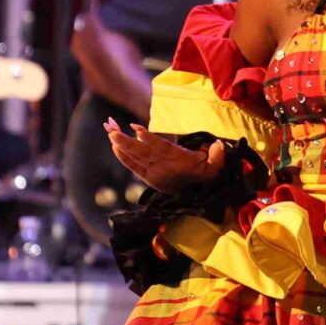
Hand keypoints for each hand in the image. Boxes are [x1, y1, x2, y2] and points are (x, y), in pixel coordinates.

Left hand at [104, 122, 226, 194]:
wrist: (199, 196)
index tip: (134, 127)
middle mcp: (164, 168)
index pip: (160, 148)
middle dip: (124, 139)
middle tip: (110, 127)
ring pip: (134, 156)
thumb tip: (217, 145)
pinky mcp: (149, 178)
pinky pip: (133, 166)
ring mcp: (154, 173)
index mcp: (179, 161)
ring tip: (108, 128)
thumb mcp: (216, 167)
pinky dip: (123, 156)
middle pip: (141, 152)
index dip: (148, 138)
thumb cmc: (207, 174)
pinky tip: (113, 145)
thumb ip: (217, 157)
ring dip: (120, 143)